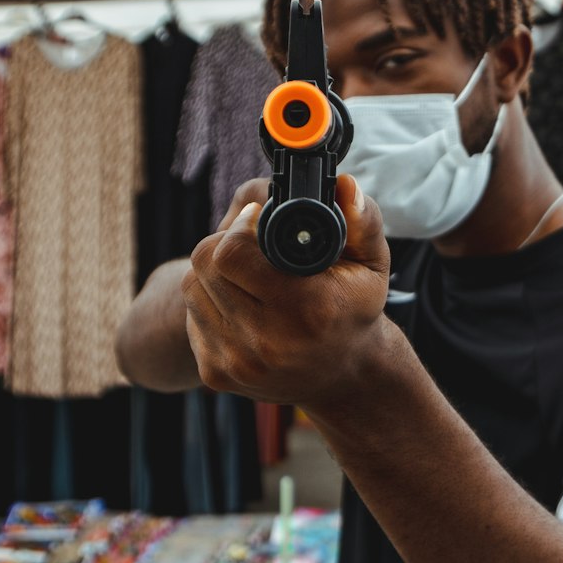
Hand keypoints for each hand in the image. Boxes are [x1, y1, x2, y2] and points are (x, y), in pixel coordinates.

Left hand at [182, 175, 390, 409]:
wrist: (341, 378)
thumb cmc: (352, 311)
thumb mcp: (371, 264)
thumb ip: (362, 220)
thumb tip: (343, 185)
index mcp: (306, 310)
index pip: (231, 253)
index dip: (240, 227)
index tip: (257, 219)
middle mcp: (268, 342)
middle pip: (204, 264)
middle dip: (223, 243)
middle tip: (248, 242)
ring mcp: (237, 362)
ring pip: (191, 288)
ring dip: (212, 273)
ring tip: (245, 273)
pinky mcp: (215, 375)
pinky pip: (191, 317)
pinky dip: (209, 302)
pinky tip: (238, 303)